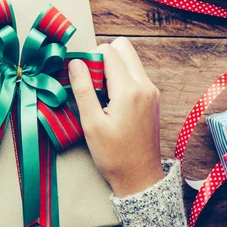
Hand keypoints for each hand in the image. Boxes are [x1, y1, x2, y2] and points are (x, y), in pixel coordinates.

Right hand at [68, 37, 163, 196]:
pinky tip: (108, 100)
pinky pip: (134, 74)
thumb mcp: (92, 124)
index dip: (89, 58)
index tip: (79, 76)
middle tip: (90, 80)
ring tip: (98, 93)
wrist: (139, 178)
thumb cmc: (114, 155)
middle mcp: (145, 85)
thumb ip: (83, 89)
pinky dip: (119, 78)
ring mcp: (151, 91)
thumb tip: (75, 62)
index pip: (109, 52)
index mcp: (130, 90)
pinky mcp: (151, 98)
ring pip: (129, 60)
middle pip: (123, 48)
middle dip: (102, 57)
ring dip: (111, 67)